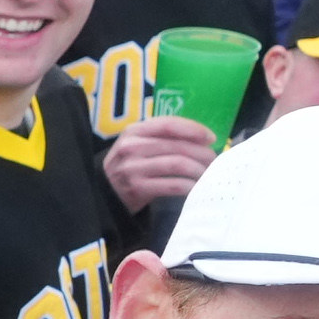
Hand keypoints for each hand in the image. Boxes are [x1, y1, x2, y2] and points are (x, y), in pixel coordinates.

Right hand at [101, 111, 218, 208]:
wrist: (104, 193)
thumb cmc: (130, 166)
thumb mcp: (138, 145)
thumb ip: (162, 138)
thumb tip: (203, 139)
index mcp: (134, 131)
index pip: (169, 124)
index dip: (193, 129)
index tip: (211, 137)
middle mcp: (131, 147)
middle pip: (177, 146)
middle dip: (202, 153)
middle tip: (214, 161)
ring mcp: (133, 168)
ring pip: (178, 164)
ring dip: (199, 170)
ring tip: (207, 174)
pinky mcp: (138, 188)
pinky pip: (173, 185)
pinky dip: (190, 186)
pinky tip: (196, 188)